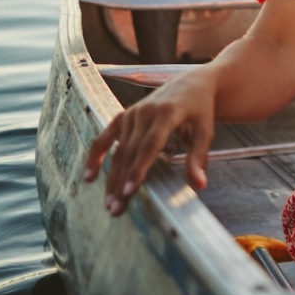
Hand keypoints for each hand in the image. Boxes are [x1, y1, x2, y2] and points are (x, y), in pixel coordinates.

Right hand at [83, 67, 218, 214]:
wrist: (190, 84)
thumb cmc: (200, 111)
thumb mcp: (206, 131)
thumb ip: (199, 158)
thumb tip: (199, 187)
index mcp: (167, 114)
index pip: (149, 145)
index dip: (138, 169)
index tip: (129, 191)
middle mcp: (145, 112)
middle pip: (130, 152)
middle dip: (121, 182)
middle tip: (116, 209)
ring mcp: (131, 113)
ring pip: (118, 150)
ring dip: (111, 177)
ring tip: (109, 204)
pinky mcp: (123, 116)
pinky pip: (105, 137)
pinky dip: (96, 155)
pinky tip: (89, 176)